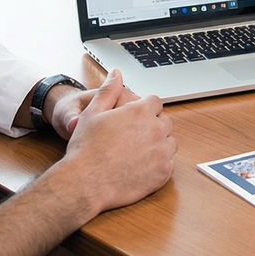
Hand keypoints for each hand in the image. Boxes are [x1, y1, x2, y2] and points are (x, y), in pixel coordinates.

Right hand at [57, 69, 175, 212]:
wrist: (85, 183)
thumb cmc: (86, 148)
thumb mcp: (92, 112)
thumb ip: (108, 90)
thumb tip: (116, 73)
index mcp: (141, 111)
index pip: (155, 102)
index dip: (143, 109)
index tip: (133, 119)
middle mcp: (156, 129)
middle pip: (164, 122)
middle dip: (152, 126)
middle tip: (132, 138)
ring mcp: (162, 152)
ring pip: (169, 143)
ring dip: (158, 145)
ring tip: (136, 153)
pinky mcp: (163, 173)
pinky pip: (168, 164)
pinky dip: (158, 165)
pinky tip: (140, 167)